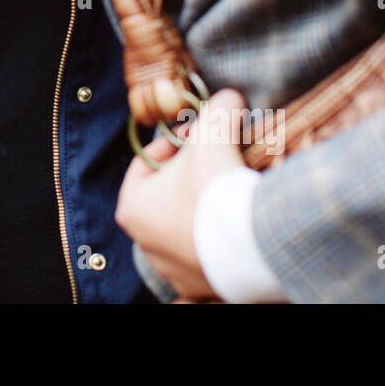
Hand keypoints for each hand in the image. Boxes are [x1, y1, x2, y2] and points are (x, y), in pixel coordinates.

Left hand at [115, 88, 248, 300]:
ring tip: (234, 188)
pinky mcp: (202, 287)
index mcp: (131, 208)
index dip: (173, 140)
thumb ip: (217, 109)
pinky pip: (207, 256)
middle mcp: (145, 244)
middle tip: (219, 158)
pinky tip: (237, 225)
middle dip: (192, 174)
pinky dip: (218, 241)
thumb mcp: (213, 131)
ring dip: (206, 206)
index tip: (197, 133)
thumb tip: (228, 98)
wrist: (253, 245)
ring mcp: (173, 271)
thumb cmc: (217, 187)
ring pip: (187, 226)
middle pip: (168, 194)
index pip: (146, 162)